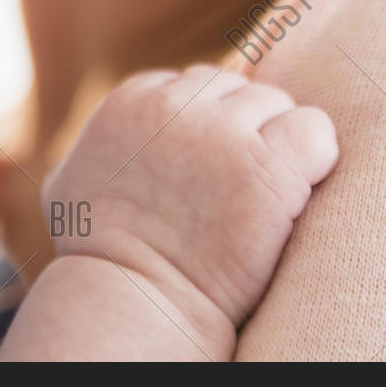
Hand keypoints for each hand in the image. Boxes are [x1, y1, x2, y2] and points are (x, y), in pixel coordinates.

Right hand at [42, 64, 337, 340]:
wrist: (136, 303)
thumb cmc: (101, 256)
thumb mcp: (71, 182)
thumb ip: (91, 140)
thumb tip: (103, 132)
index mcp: (133, 99)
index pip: (198, 83)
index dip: (211, 125)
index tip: (206, 171)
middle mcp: (177, 106)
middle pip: (240, 89)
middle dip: (245, 129)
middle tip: (236, 186)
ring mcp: (224, 134)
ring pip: (278, 105)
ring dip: (278, 145)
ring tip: (261, 196)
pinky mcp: (269, 168)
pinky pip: (314, 130)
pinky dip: (314, 156)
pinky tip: (294, 192)